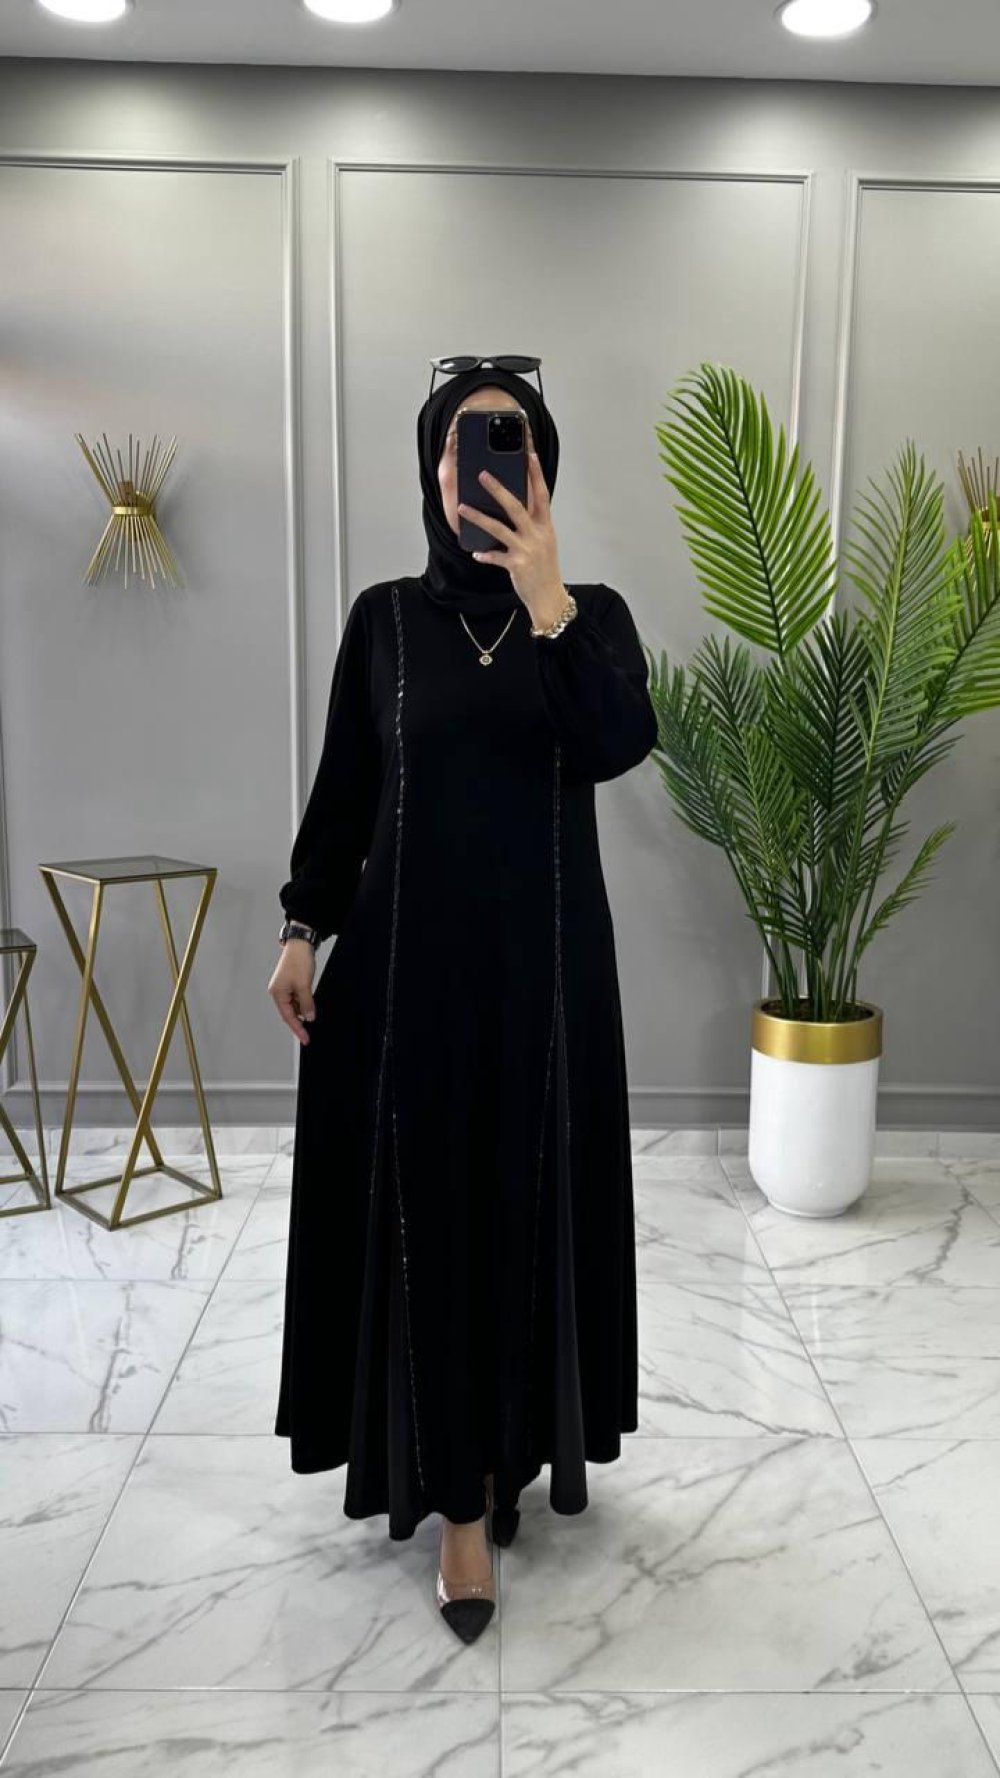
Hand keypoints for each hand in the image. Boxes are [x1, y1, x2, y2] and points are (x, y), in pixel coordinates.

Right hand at [268, 939, 316, 1044]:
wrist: (301, 944)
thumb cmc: (298, 961)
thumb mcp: (304, 985)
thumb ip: (307, 1003)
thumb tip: (309, 1017)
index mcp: (278, 993)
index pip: (288, 1016)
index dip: (297, 1029)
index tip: (305, 1039)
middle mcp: (278, 992)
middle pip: (290, 1012)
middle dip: (300, 1021)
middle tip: (310, 1033)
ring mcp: (284, 987)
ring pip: (294, 1006)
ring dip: (303, 1011)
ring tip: (313, 1015)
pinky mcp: (291, 983)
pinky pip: (297, 998)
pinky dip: (304, 1003)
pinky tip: (311, 1005)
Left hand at [457, 441, 568, 626]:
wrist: (550, 597)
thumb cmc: (545, 568)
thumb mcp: (544, 541)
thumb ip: (533, 523)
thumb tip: (513, 505)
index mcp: (546, 526)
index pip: (541, 493)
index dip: (536, 473)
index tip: (530, 453)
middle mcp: (537, 534)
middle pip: (516, 505)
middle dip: (498, 489)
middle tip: (482, 474)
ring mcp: (526, 549)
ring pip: (499, 528)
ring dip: (479, 517)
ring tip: (463, 508)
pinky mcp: (516, 565)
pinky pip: (495, 556)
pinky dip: (485, 554)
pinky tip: (476, 552)